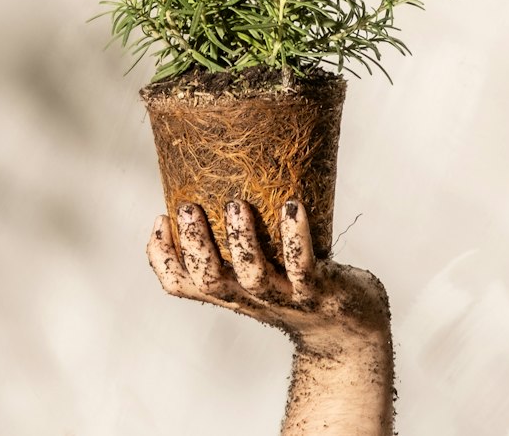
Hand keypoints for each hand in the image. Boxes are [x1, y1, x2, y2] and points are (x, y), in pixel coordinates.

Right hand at [147, 200, 389, 359]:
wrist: (347, 329)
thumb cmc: (294, 286)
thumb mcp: (257, 267)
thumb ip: (233, 239)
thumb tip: (210, 179)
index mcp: (228, 290)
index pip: (180, 284)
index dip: (161, 256)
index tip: (161, 217)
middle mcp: (249, 298)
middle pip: (209, 281)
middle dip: (194, 244)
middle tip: (186, 207)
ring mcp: (284, 297)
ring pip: (253, 275)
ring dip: (241, 240)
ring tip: (236, 204)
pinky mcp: (318, 292)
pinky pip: (304, 266)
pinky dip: (297, 237)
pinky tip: (292, 205)